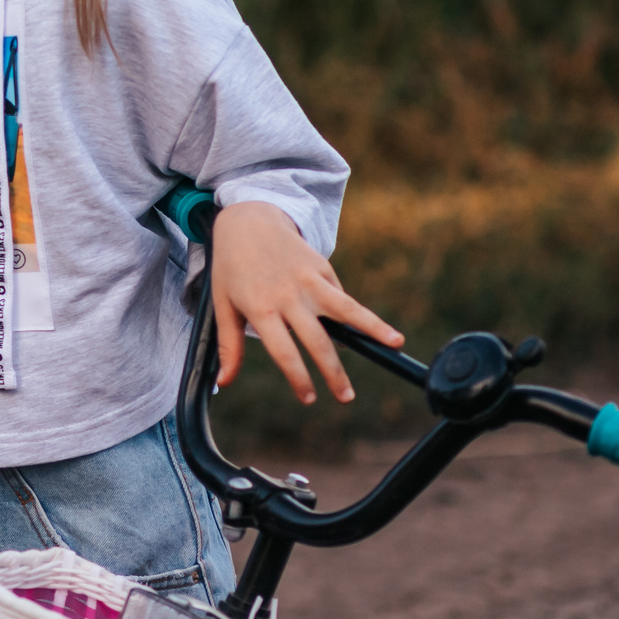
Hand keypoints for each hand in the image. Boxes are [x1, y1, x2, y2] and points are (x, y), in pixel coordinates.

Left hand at [210, 200, 402, 403]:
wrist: (247, 221)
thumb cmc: (232, 268)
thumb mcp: (222, 304)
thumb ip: (229, 345)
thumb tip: (223, 382)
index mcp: (261, 307)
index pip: (284, 352)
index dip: (299, 378)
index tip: (310, 398)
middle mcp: (288, 295)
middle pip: (318, 341)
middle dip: (334, 373)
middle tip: (346, 397)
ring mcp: (308, 280)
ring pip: (346, 309)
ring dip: (373, 328)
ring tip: (396, 345)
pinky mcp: (322, 268)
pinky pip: (340, 297)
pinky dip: (353, 315)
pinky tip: (362, 328)